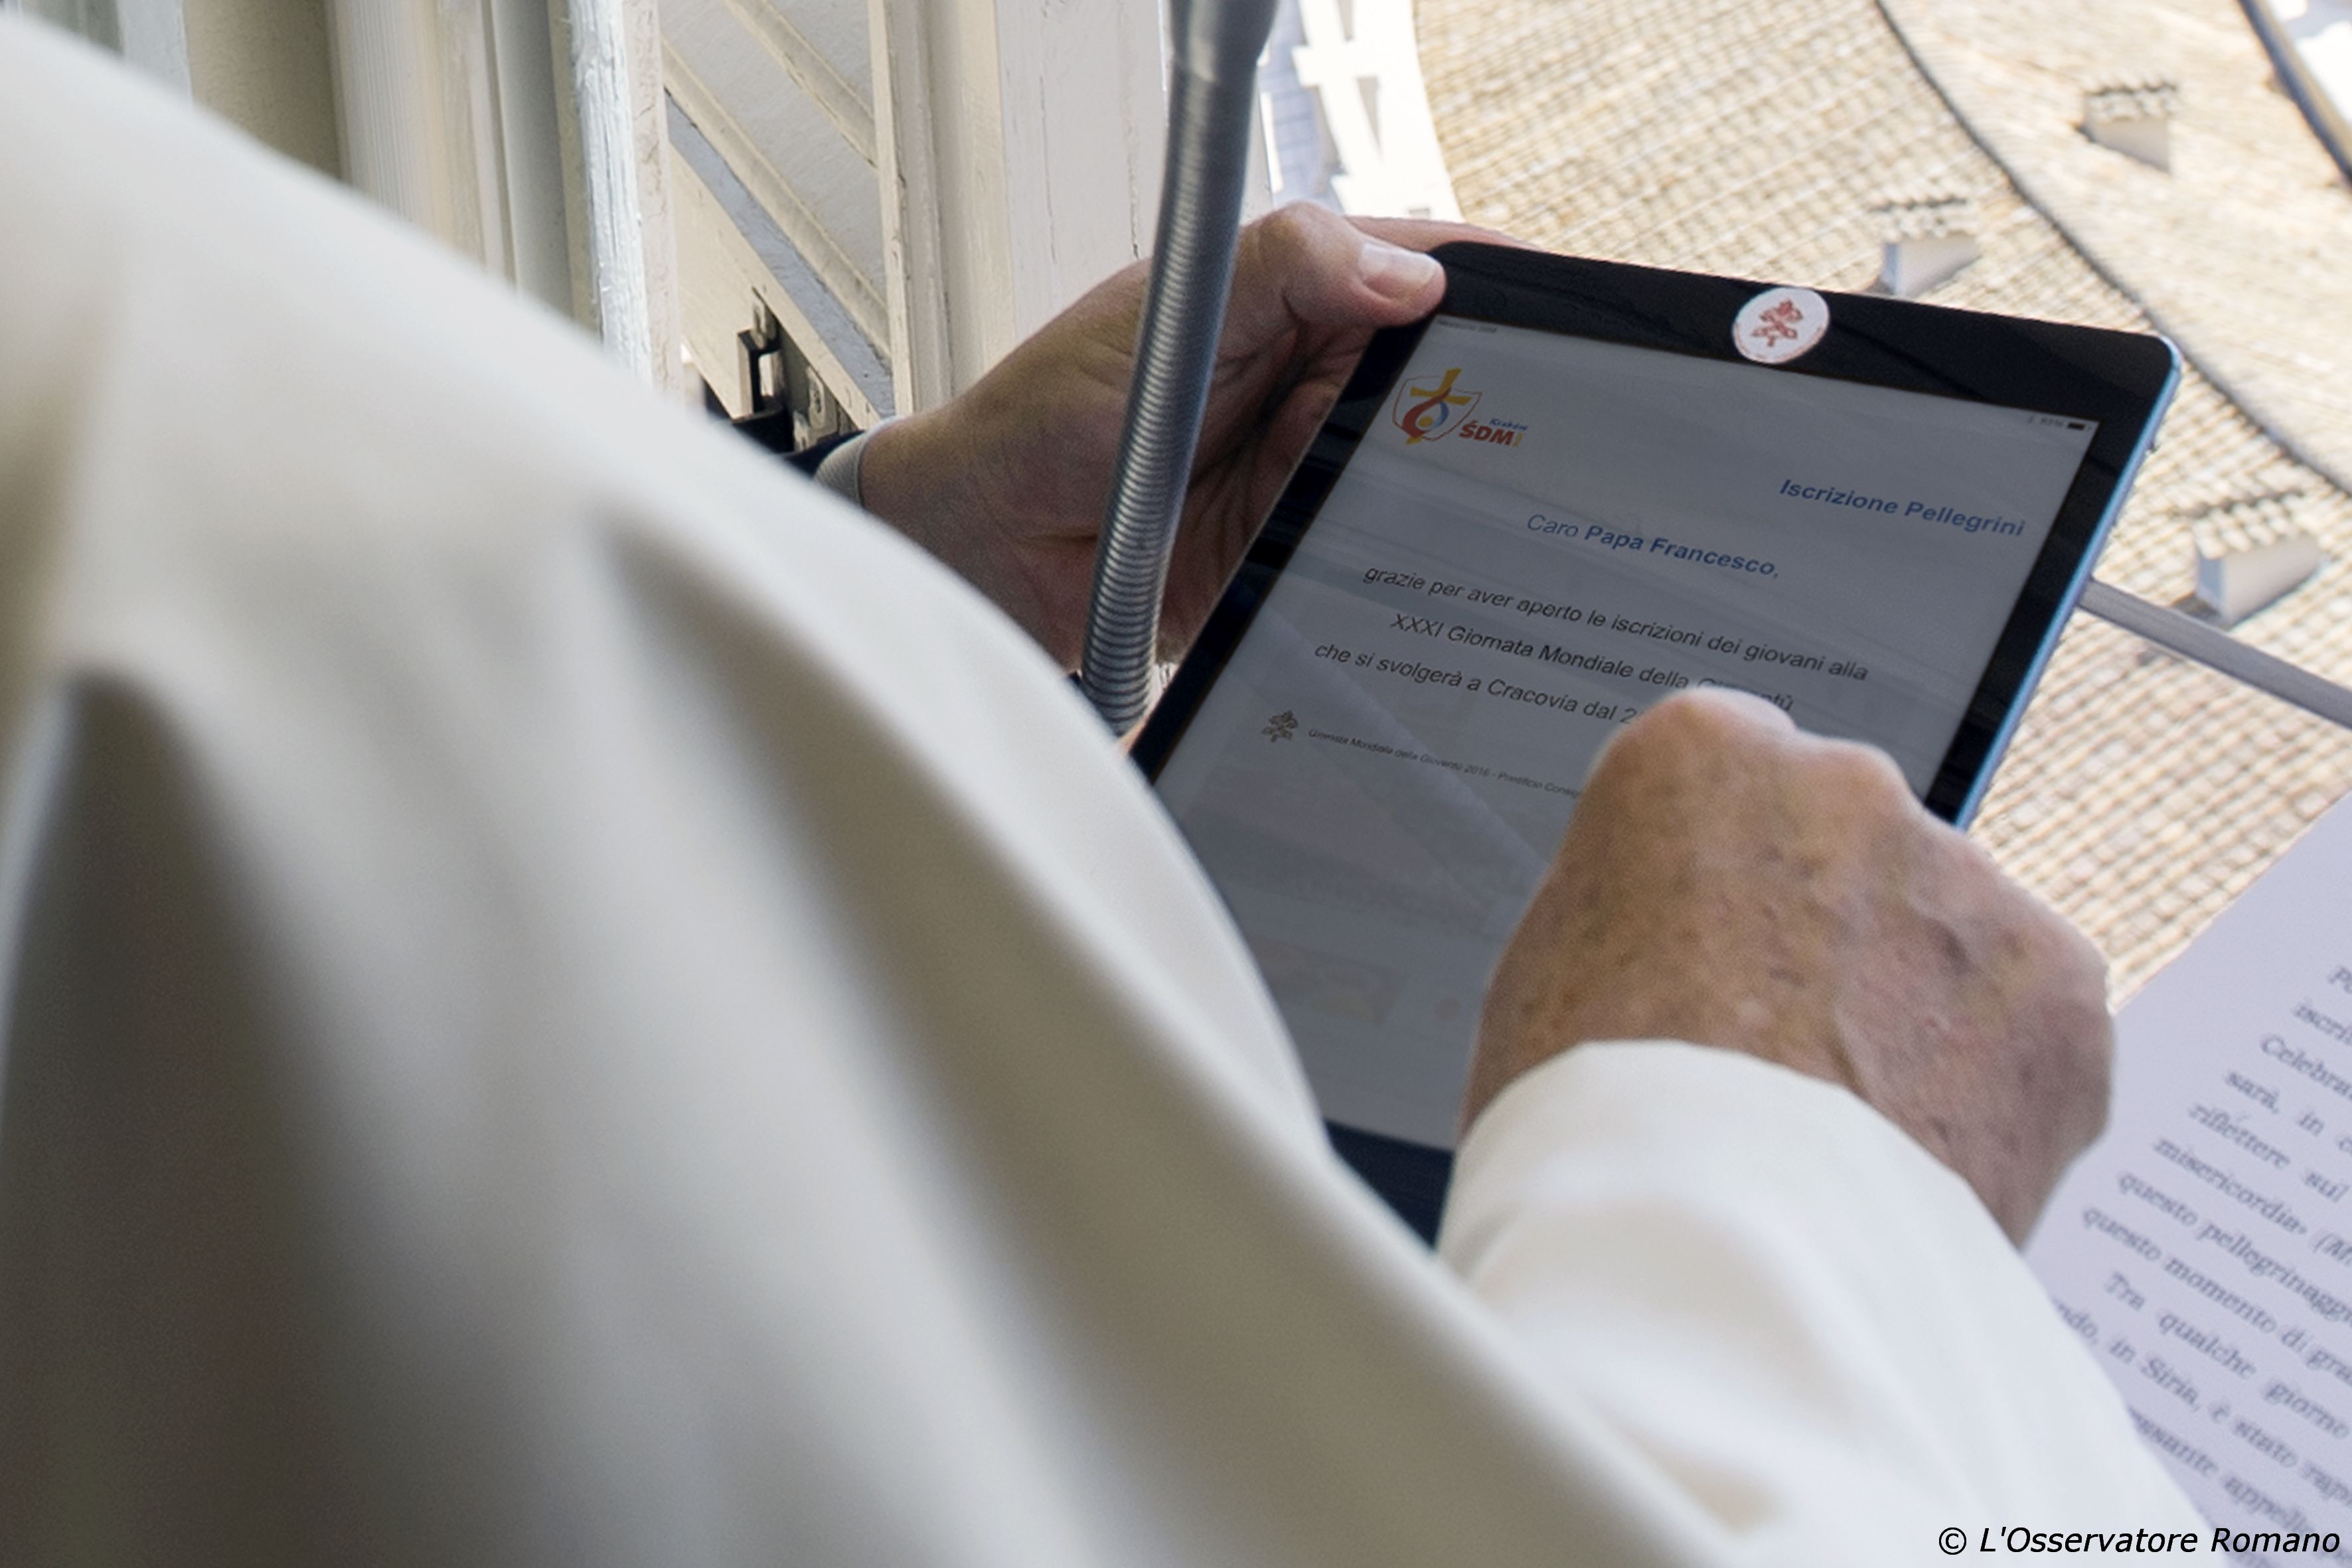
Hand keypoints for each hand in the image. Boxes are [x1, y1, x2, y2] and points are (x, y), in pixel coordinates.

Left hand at [858, 204, 1504, 668]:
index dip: (1502, 289)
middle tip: (1568, 430)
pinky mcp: (1295, 553)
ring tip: (1529, 506)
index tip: (1566, 315)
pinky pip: (1375, 556)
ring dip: (1467, 491)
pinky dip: (1411, 564)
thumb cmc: (1044, 416)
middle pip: (1448, 382)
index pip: (1427, 274)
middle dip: (1503, 405)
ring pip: (1427, 475)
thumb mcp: (1167, 315)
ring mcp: (1308, 471)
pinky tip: (1451, 573)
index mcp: (1293, 300)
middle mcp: (1312, 383)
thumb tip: (1411, 276)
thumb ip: (1283, 271)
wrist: (984, 546)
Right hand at [1464, 690, 2112, 1242]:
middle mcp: (1845, 786)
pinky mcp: (2064, 992)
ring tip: (1837, 1140)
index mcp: (1698, 758)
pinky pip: (2027, 1035)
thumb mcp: (1546, 976)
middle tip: (1773, 1061)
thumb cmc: (1599, 1126)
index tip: (1710, 952)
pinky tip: (1908, 1163)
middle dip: (1826, 940)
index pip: (1725, 777)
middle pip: (1846, 852)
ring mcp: (1966, 884)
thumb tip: (1676, 931)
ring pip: (1945, 943)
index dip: (1714, 882)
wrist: (1718, 1258)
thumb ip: (1634, 909)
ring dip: (1909, 1018)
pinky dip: (1986, 1096)